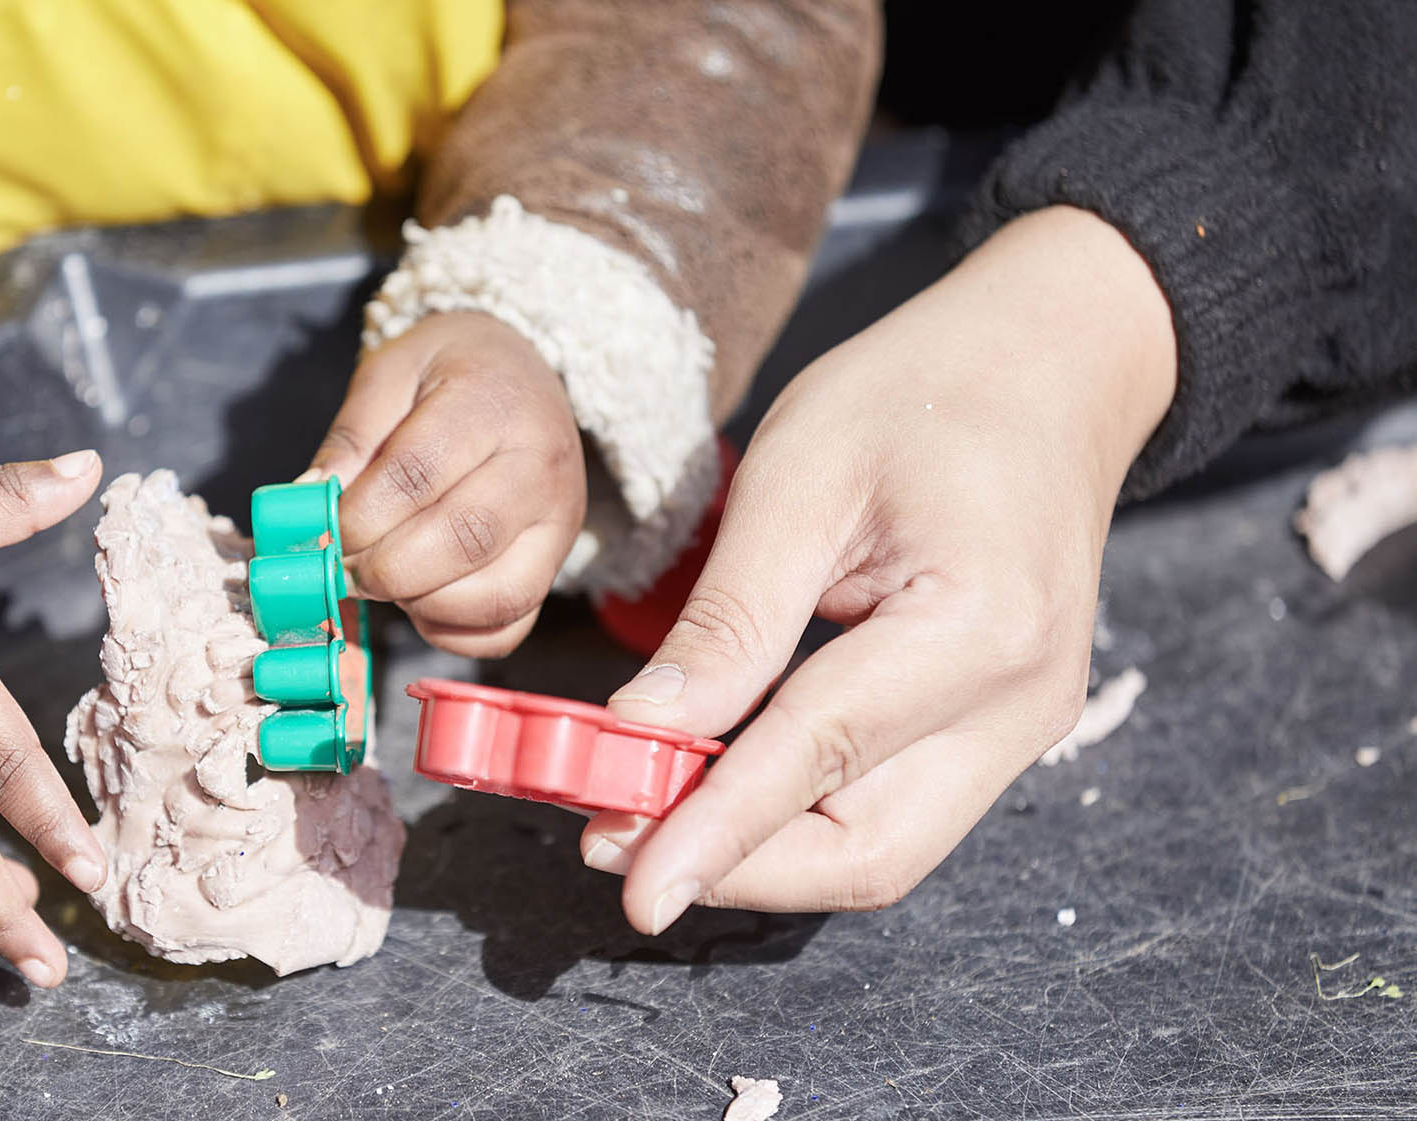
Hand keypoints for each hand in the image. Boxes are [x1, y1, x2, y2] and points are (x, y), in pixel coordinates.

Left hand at [307, 311, 585, 656]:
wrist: (524, 374)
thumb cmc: (451, 372)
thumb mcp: (392, 370)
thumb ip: (352, 435)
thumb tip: (310, 499)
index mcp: (493, 405)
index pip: (417, 476)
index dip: (358, 516)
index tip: (324, 527)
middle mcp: (540, 468)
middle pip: (464, 541)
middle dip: (386, 570)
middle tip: (345, 566)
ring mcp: (556, 524)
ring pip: (496, 596)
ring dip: (421, 604)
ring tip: (384, 578)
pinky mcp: (554, 566)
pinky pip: (509, 627)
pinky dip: (453, 632)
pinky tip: (419, 600)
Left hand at [580, 206, 1177, 931]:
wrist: (1049, 367)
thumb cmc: (924, 394)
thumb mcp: (801, 476)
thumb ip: (728, 619)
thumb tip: (640, 730)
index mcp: (979, 626)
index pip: (821, 756)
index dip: (716, 832)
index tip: (633, 888)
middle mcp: (1020, 703)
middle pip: (867, 851)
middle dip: (736, 868)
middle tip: (615, 843)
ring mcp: (1023, 727)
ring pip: (882, 850)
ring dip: (763, 856)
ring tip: (650, 818)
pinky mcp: (1000, 730)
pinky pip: (896, 809)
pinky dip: (801, 817)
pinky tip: (720, 789)